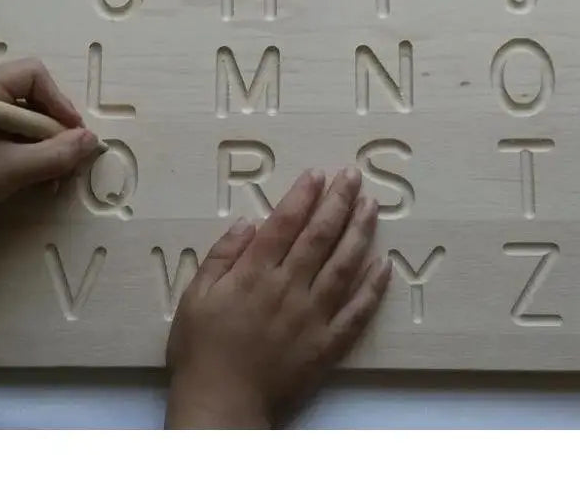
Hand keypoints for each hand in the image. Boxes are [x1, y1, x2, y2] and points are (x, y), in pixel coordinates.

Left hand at [0, 58, 98, 281]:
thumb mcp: (9, 171)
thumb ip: (55, 154)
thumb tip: (93, 141)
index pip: (34, 74)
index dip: (59, 101)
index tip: (72, 135)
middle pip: (34, 96)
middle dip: (56, 128)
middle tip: (69, 158)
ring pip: (28, 119)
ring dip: (47, 146)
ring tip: (56, 177)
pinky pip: (15, 137)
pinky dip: (32, 155)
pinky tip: (40, 181)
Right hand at [164, 167, 391, 428]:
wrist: (222, 404)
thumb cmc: (202, 349)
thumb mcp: (195, 296)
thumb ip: (222, 256)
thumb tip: (249, 223)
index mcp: (255, 274)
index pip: (285, 224)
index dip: (303, 196)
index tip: (318, 174)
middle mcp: (288, 288)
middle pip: (319, 237)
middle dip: (337, 202)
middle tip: (353, 176)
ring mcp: (312, 316)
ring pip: (343, 266)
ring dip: (359, 233)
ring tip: (372, 207)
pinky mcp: (327, 344)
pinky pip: (356, 313)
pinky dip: (373, 288)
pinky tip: (384, 265)